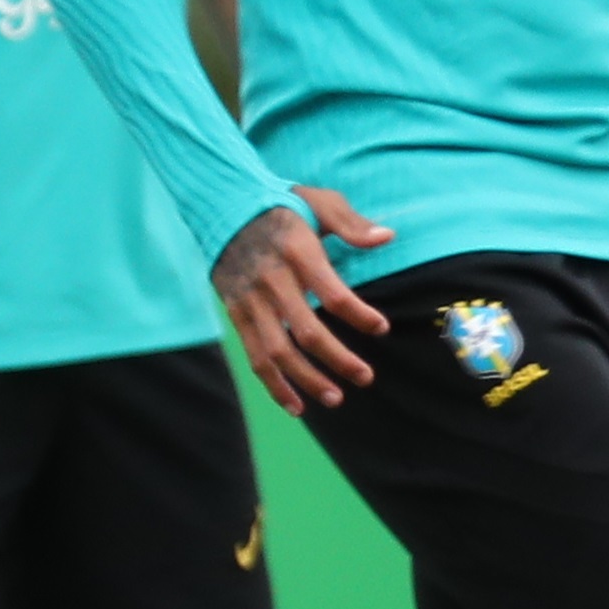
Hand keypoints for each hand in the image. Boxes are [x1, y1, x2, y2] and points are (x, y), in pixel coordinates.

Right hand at [217, 186, 392, 414]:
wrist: (222, 206)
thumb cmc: (282, 205)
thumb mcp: (319, 202)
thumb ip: (352, 224)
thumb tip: (386, 238)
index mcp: (298, 252)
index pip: (332, 293)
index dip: (358, 314)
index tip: (382, 328)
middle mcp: (272, 280)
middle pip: (306, 331)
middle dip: (338, 359)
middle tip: (366, 377)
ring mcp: (251, 300)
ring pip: (277, 351)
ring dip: (306, 380)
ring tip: (336, 399)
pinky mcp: (236, 313)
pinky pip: (254, 355)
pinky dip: (273, 384)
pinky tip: (296, 406)